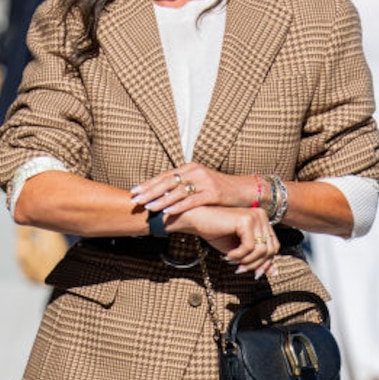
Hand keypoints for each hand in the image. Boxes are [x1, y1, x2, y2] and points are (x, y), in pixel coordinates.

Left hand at [130, 163, 255, 218]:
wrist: (244, 190)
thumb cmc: (220, 190)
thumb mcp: (200, 184)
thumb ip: (184, 187)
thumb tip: (163, 195)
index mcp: (189, 169)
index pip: (164, 176)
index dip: (148, 184)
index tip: (134, 191)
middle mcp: (195, 172)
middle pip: (167, 182)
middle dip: (149, 192)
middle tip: (136, 199)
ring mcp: (204, 182)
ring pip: (177, 192)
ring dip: (161, 200)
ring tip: (148, 207)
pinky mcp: (212, 193)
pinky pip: (192, 200)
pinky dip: (178, 206)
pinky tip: (167, 211)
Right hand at [167, 203, 278, 277]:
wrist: (196, 220)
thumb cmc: (215, 233)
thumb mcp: (239, 250)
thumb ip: (256, 259)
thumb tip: (274, 273)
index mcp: (262, 221)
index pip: (274, 247)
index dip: (265, 263)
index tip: (254, 274)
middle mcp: (261, 216)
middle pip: (270, 249)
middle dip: (256, 264)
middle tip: (240, 269)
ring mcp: (255, 216)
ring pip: (262, 250)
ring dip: (247, 261)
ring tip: (233, 261)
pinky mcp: (246, 220)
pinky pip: (250, 246)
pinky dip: (239, 255)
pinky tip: (228, 255)